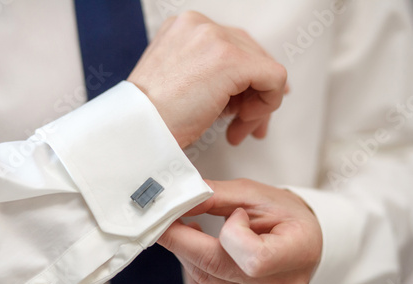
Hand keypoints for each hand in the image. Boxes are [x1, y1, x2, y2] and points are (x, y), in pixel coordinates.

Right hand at [128, 11, 286, 147]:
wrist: (138, 130)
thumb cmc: (153, 117)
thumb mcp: (179, 83)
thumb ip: (208, 74)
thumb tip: (247, 88)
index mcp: (184, 28)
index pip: (233, 47)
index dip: (243, 82)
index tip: (241, 109)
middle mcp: (200, 25)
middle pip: (251, 55)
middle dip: (254, 95)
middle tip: (244, 124)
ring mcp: (216, 38)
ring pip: (264, 67)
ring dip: (258, 104)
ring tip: (238, 129)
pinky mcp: (232, 59)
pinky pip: (274, 78)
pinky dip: (267, 104)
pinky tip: (242, 122)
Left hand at [158, 179, 321, 283]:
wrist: (299, 237)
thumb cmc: (283, 215)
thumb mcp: (254, 194)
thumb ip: (215, 195)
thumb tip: (179, 201)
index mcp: (298, 252)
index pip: (254, 258)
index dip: (230, 233)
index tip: (229, 214)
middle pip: (218, 269)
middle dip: (183, 241)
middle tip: (169, 219)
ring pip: (206, 282)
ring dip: (187, 254)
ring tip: (190, 232)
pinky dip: (195, 271)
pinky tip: (201, 253)